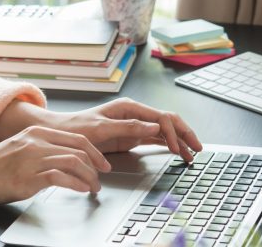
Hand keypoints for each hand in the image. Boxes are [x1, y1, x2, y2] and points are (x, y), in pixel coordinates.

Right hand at [0, 125, 110, 205]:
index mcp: (35, 132)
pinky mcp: (27, 177)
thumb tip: (61, 162)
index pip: (76, 138)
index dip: (95, 152)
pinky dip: (76, 184)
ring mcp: (32, 158)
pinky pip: (61, 177)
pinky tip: (81, 190)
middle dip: (96, 166)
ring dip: (89, 177)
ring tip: (93, 188)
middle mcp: (36, 142)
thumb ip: (39, 151)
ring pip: (74, 162)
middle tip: (101, 178)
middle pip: (80, 149)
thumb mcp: (18, 149)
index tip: (102, 164)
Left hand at [46, 98, 202, 162]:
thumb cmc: (78, 128)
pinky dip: (169, 144)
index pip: (160, 117)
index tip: (177, 149)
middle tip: (198, 149)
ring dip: (180, 141)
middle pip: (168, 121)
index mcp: (129, 107)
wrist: (64, 135)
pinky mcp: (133, 136)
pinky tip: (178, 152)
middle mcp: (135, 113)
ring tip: (192, 154)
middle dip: (184, 134)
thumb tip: (153, 127)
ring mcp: (135, 124)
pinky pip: (156, 138)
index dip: (172, 132)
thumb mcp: (101, 128)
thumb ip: (128, 127)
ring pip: (165, 130)